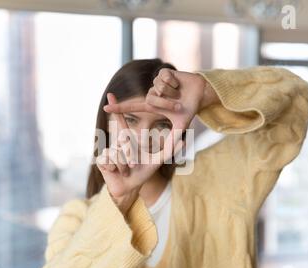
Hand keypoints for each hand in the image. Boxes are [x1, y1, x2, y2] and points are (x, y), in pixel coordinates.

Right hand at [97, 93, 182, 213]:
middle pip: (123, 142)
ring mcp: (108, 152)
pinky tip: (116, 172)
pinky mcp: (101, 160)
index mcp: (128, 141)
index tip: (110, 95)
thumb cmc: (142, 174)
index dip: (116, 109)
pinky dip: (117, 168)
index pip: (122, 123)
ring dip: (124, 165)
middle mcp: (117, 144)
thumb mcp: (157, 161)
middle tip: (133, 165)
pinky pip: (110, 160)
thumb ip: (169, 150)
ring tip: (126, 171)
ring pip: (117, 153)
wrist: (130, 188)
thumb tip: (183, 140)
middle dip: (129, 155)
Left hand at [104, 68, 218, 130]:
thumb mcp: (181, 126)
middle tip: (178, 105)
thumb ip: (173, 141)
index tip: (105, 109)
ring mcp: (157, 82)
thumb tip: (168, 156)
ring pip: (158, 88)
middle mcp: (152, 94)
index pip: (133, 108)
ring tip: (180, 93)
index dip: (119, 109)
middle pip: (151, 99)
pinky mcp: (164, 71)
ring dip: (172, 92)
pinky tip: (180, 82)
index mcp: (152, 106)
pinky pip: (165, 77)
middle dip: (167, 103)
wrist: (202, 93)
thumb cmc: (190, 109)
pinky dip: (175, 81)